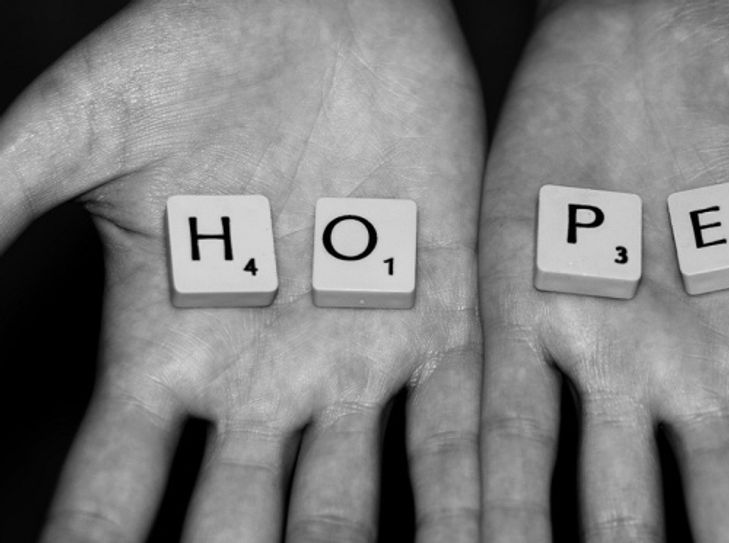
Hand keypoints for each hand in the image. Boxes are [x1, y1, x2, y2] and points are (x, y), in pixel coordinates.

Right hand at [0, 0, 481, 540]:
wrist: (326, 3)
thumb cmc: (196, 48)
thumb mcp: (83, 126)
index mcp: (168, 345)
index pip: (114, 492)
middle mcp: (264, 372)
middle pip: (240, 524)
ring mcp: (356, 352)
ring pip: (354, 501)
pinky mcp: (442, 315)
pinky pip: (457, 427)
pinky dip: (467, 500)